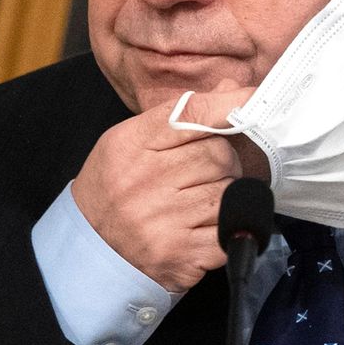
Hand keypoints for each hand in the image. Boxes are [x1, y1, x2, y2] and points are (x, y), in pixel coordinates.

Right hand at [70, 87, 255, 292]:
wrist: (90, 248)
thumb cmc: (116, 188)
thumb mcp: (131, 142)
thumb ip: (180, 115)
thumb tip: (233, 88)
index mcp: (130, 145)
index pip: (191, 114)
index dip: (229, 104)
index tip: (253, 96)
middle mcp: (145, 182)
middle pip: (219, 154)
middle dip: (224, 161)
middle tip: (206, 173)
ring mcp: (163, 222)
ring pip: (229, 191)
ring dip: (226, 194)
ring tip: (200, 200)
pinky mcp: (181, 256)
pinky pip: (228, 231)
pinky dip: (227, 228)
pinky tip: (204, 227)